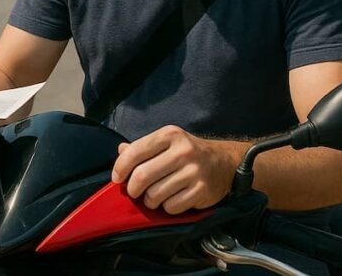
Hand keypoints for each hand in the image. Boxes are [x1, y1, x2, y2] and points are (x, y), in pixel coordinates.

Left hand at [111, 125, 238, 213]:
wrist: (224, 162)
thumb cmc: (188, 153)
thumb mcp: (166, 143)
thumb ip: (143, 147)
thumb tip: (120, 150)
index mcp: (169, 135)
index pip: (135, 151)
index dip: (120, 167)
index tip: (117, 178)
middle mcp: (182, 151)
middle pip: (142, 176)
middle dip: (133, 188)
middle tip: (134, 192)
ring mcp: (193, 171)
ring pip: (155, 194)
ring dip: (149, 200)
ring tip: (153, 197)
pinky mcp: (201, 190)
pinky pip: (171, 206)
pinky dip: (166, 207)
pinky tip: (171, 200)